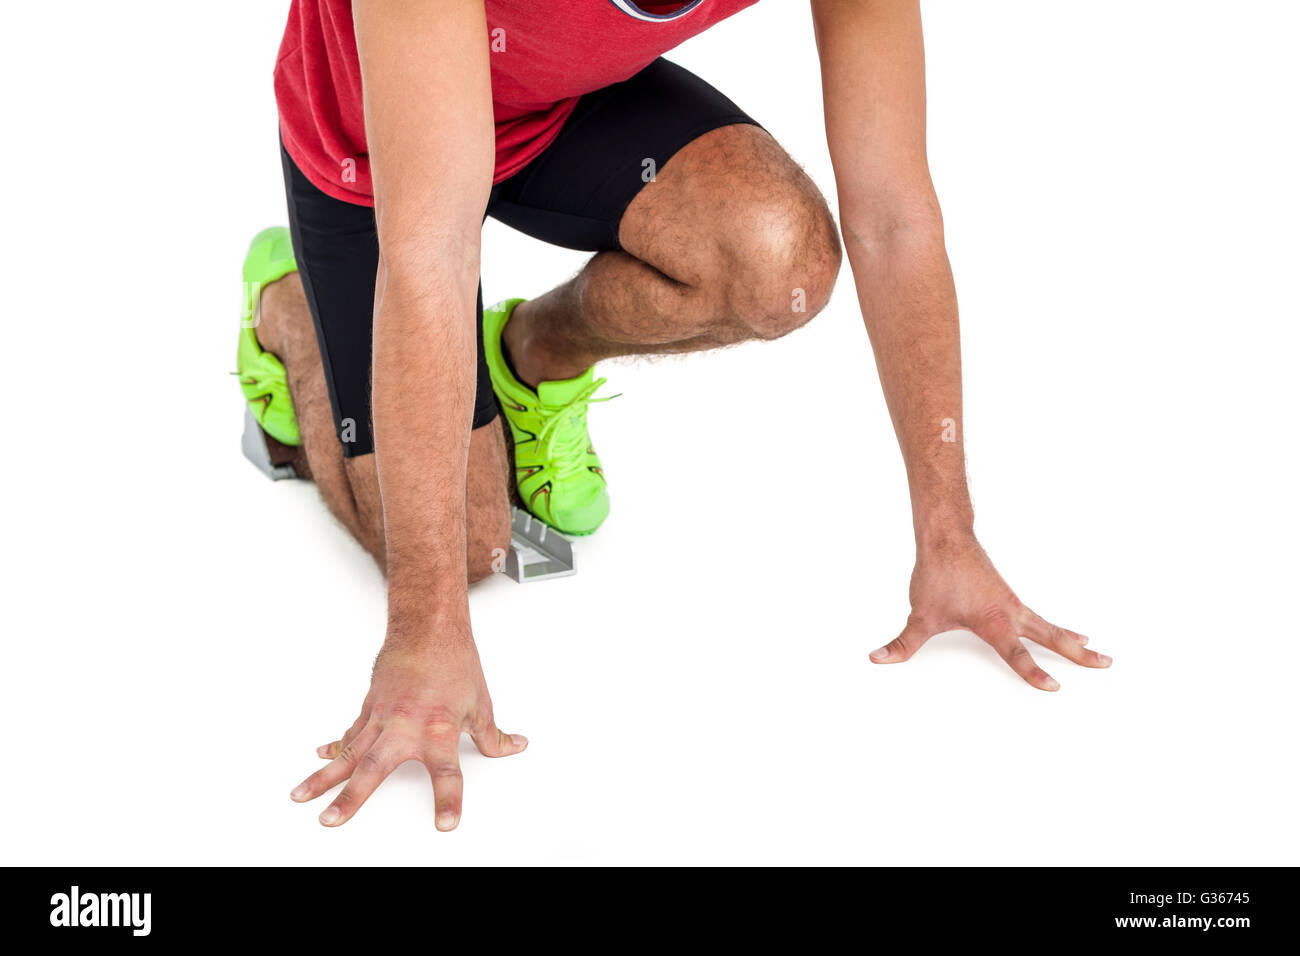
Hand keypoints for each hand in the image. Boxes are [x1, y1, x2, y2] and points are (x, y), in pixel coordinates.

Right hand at [289, 637, 526, 828]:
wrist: (428, 628)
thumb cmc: (454, 662)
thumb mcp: (480, 703)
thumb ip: (492, 735)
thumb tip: (513, 746)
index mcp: (438, 728)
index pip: (447, 772)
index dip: (448, 800)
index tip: (445, 825)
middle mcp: (405, 725)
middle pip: (374, 767)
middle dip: (351, 797)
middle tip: (332, 820)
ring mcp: (382, 717)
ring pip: (349, 752)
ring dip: (323, 777)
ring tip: (301, 797)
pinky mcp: (370, 707)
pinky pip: (350, 733)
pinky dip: (334, 747)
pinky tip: (318, 761)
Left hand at [870, 536, 1110, 689]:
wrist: (947, 537)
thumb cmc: (938, 575)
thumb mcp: (919, 616)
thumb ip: (902, 644)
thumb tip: (878, 659)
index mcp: (993, 621)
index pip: (1017, 654)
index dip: (1034, 672)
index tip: (1055, 687)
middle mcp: (1010, 613)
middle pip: (1051, 637)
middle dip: (1078, 654)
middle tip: (1106, 664)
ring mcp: (1013, 603)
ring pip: (1049, 625)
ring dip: (1071, 639)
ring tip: (1094, 652)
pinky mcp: (1009, 597)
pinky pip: (1038, 617)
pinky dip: (1056, 627)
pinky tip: (1064, 633)